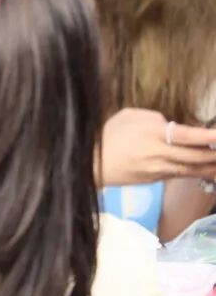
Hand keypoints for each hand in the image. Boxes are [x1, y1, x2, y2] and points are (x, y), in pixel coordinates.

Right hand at [99, 108, 215, 185]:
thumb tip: (171, 125)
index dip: (209, 136)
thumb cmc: (107, 135)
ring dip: (212, 166)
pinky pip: (182, 175)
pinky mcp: (156, 179)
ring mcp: (159, 169)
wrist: (92, 164)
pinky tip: (208, 170)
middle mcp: (159, 153)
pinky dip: (198, 172)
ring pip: (193, 169)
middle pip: (196, 155)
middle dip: (215, 154)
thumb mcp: (128, 116)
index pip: (187, 135)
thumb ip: (153, 118)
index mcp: (152, 133)